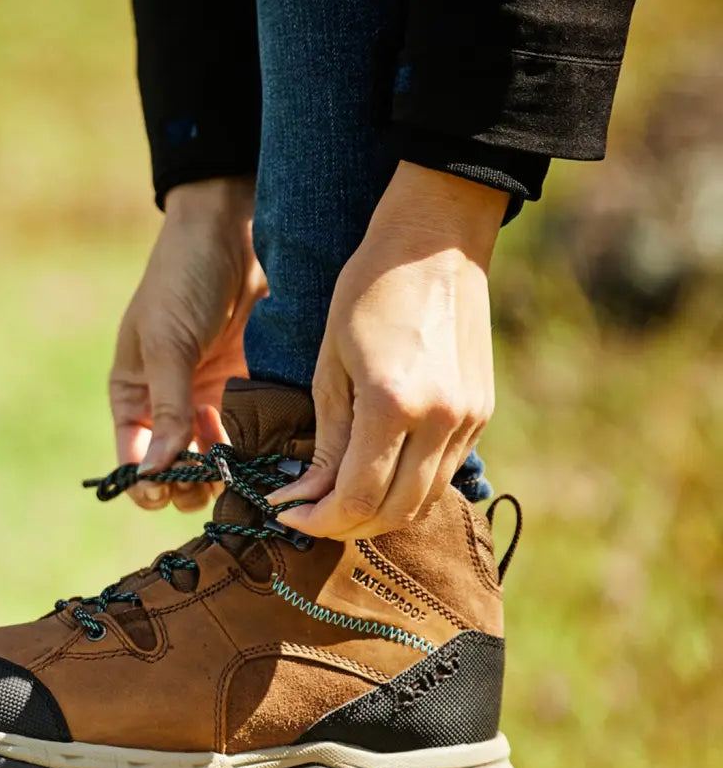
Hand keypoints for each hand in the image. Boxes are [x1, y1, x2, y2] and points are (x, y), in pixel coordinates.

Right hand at [110, 176, 265, 511]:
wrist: (233, 231)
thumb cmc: (184, 280)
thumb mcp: (167, 344)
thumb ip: (166, 410)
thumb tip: (153, 474)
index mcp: (133, 396)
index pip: (133, 459)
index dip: (146, 484)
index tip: (166, 495)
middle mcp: (168, 405)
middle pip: (175, 469)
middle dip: (190, 485)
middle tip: (212, 483)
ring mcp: (210, 399)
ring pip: (215, 460)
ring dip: (226, 475)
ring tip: (242, 476)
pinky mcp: (248, 389)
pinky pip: (250, 434)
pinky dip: (257, 450)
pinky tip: (269, 456)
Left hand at [268, 162, 508, 538]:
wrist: (436, 240)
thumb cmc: (368, 291)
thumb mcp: (331, 365)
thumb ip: (326, 440)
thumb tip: (306, 497)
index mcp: (394, 405)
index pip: (357, 499)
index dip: (317, 520)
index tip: (286, 515)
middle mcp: (441, 420)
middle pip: (394, 513)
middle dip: (346, 527)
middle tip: (310, 517)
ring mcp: (469, 419)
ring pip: (424, 501)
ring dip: (379, 514)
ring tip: (339, 501)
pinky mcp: (481, 413)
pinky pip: (444, 473)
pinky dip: (408, 487)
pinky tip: (378, 474)